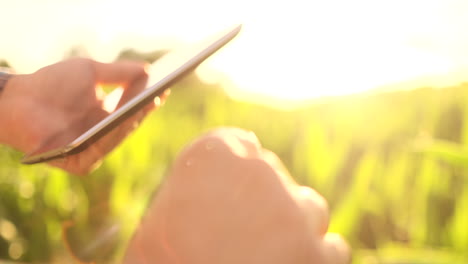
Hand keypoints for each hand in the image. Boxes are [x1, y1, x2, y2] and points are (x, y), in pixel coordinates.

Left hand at [0, 58, 164, 174]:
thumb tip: (148, 69)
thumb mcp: (90, 72)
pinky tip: (122, 120)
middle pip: (129, 124)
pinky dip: (113, 135)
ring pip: (118, 137)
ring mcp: (92, 149)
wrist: (17, 100)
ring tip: (146, 104)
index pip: (132, 109)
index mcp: (106, 115)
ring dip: (132, 121)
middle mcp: (102, 133)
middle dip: (144, 109)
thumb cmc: (51, 84)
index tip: (164, 87)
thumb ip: (118, 72)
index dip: (148, 99)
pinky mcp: (81, 163)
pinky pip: (102, 149)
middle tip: (159, 94)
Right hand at [124, 128, 349, 263]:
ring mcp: (293, 211)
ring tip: (268, 258)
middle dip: (262, 201)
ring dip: (295, 229)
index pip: (236, 143)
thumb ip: (191, 196)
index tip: (235, 187)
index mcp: (209, 157)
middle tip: (242, 237)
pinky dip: (316, 260)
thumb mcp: (156, 228)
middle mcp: (256, 171)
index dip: (236, 168)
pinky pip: (332, 248)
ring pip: (308, 207)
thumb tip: (214, 197)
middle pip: (272, 176)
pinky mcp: (319, 255)